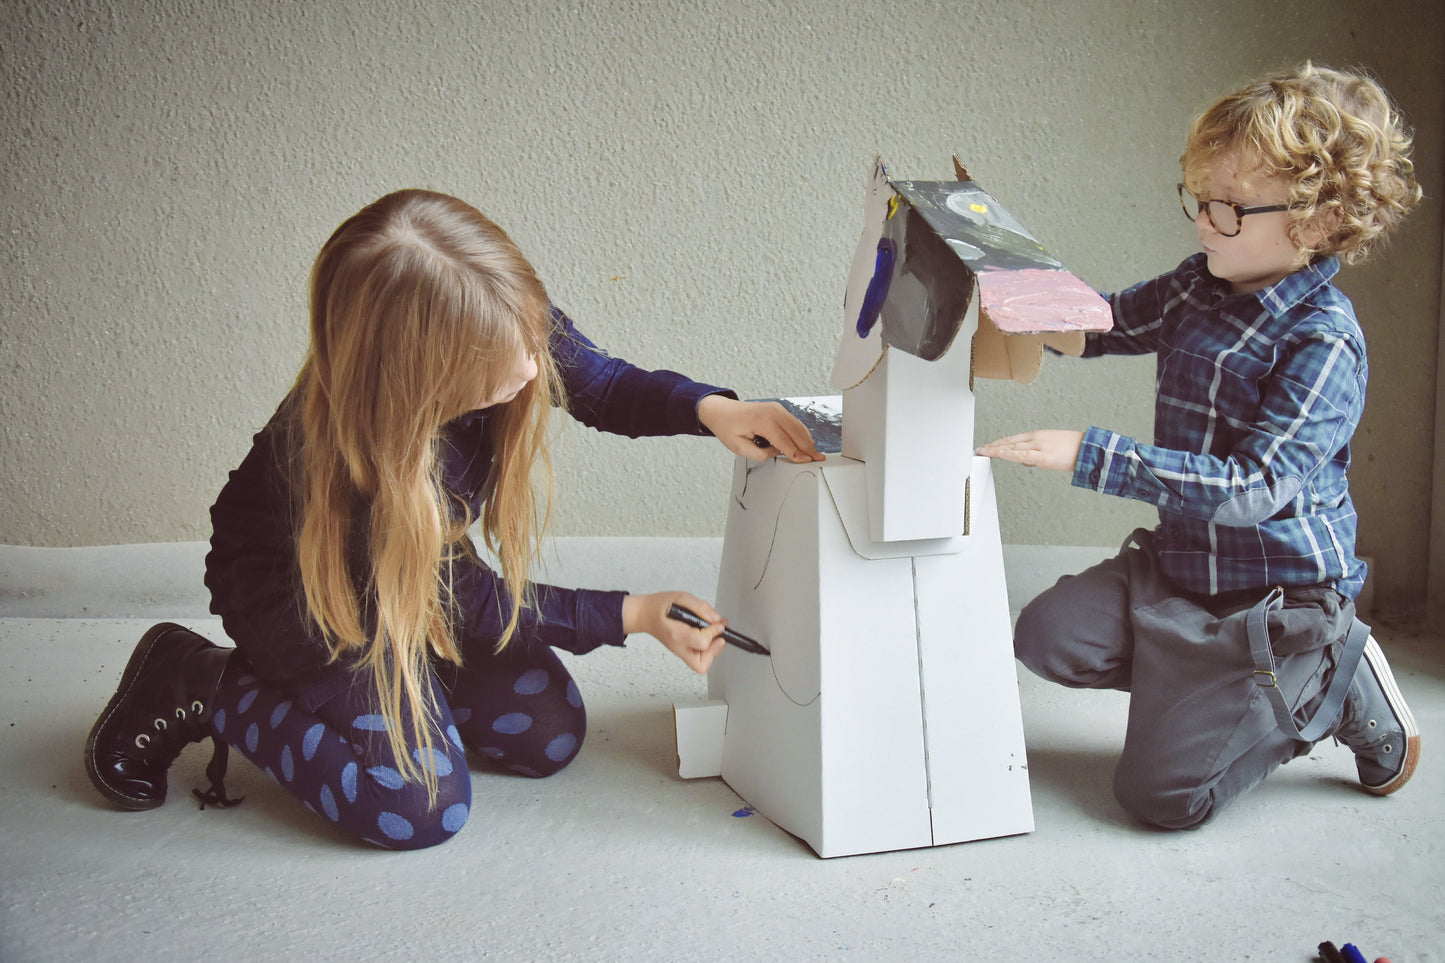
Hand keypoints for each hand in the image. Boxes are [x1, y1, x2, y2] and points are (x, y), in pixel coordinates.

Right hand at [622, 591, 727, 673]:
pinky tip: (705, 637)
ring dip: (711, 650)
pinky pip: (698, 660)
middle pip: (701, 662)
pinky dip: (706, 651)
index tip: (719, 622)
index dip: (714, 632)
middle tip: (717, 632)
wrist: (644, 614)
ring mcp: (679, 652)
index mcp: (676, 633)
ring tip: (711, 634)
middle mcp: (677, 647)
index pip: (702, 642)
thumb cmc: (659, 606)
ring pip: (700, 665)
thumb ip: (701, 608)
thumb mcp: (681, 597)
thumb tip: (717, 619)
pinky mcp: (682, 652)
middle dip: (715, 647)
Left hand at [697, 395, 824, 463]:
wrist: (722, 411)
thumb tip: (777, 452)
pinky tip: (806, 440)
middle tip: (818, 458)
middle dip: (808, 447)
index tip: (805, 461)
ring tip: (815, 452)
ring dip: (807, 439)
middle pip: (796, 432)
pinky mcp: (777, 409)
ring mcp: (776, 408)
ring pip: (798, 426)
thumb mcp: (739, 447)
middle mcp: (772, 412)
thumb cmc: (728, 427)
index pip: (785, 441)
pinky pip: (794, 421)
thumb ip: (760, 454)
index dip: (796, 453)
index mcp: (762, 421)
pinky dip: (801, 431)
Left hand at [976, 430, 1083, 471]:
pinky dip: (1008, 454)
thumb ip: (1037, 455)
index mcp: (1038, 435)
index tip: (988, 446)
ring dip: (997, 449)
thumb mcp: (1052, 449)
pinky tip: (999, 455)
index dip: (999, 443)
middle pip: (1010, 442)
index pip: (1013, 439)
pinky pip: (1022, 455)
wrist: (1090, 449)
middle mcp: (1036, 438)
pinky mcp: (1044, 456)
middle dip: (994, 446)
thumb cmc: (1075, 450)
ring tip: (983, 452)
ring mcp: (1039, 446)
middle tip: (980, 449)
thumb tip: (1024, 461)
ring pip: (1013, 447)